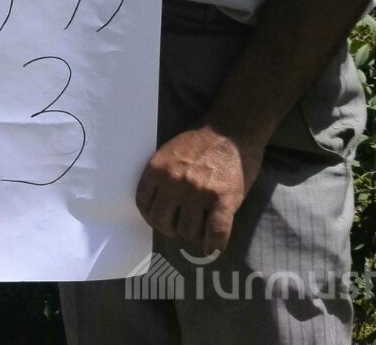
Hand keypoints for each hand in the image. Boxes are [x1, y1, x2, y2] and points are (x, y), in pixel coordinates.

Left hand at [135, 125, 263, 254]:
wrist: (232, 129)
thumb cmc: (199, 142)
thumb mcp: (167, 153)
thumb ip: (160, 177)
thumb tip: (155, 207)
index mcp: (157, 170)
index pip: (144, 205)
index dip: (151, 218)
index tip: (161, 220)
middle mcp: (175, 182)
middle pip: (163, 222)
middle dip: (171, 230)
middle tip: (182, 228)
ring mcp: (199, 192)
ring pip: (188, 231)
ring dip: (194, 235)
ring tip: (201, 229)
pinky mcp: (223, 199)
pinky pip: (216, 233)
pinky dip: (215, 244)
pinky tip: (213, 247)